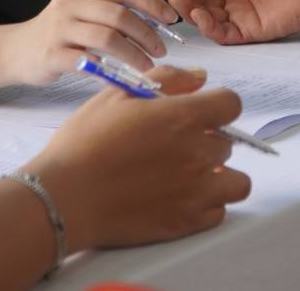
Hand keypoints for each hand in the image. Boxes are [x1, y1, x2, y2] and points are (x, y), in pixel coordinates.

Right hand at [4, 0, 180, 84]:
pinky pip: (87, 63)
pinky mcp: (51, 54)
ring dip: (133, 53)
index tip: (172, 18)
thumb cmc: (61, 29)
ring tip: (148, 65)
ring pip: (106, 38)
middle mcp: (70, 3)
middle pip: (118, 14)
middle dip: (147, 33)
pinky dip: (110, 71)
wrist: (16, 50)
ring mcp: (59, 28)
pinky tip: (123, 78)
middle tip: (162, 49)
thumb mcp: (91, 7)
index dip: (152, 2)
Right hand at [22, 65, 250, 251]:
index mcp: (185, 117)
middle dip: (206, 142)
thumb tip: (201, 78)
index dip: (217, 106)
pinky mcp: (187, 222)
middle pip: (227, 142)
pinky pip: (219, 211)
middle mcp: (199, 153)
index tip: (199, 114)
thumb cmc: (85, 143)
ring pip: (236, 180)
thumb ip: (167, 80)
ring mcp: (197, 191)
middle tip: (173, 148)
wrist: (63, 197)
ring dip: (219, 176)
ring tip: (188, 176)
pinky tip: (180, 198)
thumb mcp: (118, 94)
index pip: (232, 104)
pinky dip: (207, 205)